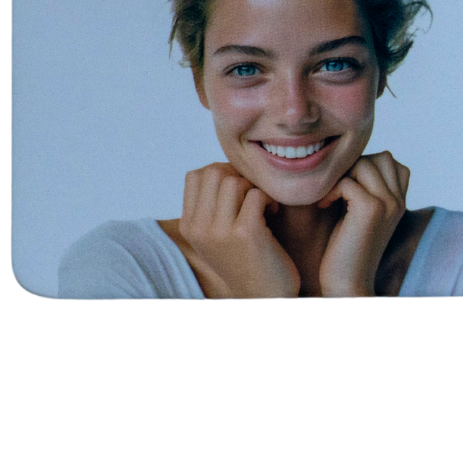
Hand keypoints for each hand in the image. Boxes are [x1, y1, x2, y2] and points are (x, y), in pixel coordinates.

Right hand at [178, 162, 300, 298]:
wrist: (265, 297)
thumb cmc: (247, 260)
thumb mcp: (218, 234)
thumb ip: (212, 205)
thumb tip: (222, 166)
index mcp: (189, 226)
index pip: (196, 175)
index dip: (222, 173)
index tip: (239, 191)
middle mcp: (199, 228)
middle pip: (214, 172)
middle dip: (239, 176)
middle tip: (254, 195)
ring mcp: (220, 231)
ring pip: (234, 181)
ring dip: (255, 187)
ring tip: (263, 206)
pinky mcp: (245, 234)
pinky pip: (257, 194)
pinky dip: (270, 199)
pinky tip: (273, 214)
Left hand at [315, 152, 410, 296]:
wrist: (347, 284)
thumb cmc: (346, 250)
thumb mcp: (362, 215)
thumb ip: (366, 189)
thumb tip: (350, 160)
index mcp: (400, 202)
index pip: (392, 162)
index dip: (367, 167)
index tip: (348, 187)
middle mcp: (399, 200)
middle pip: (380, 157)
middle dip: (354, 168)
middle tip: (337, 190)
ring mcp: (388, 203)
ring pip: (364, 164)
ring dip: (342, 176)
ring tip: (329, 197)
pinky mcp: (371, 209)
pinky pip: (347, 181)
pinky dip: (330, 191)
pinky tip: (323, 206)